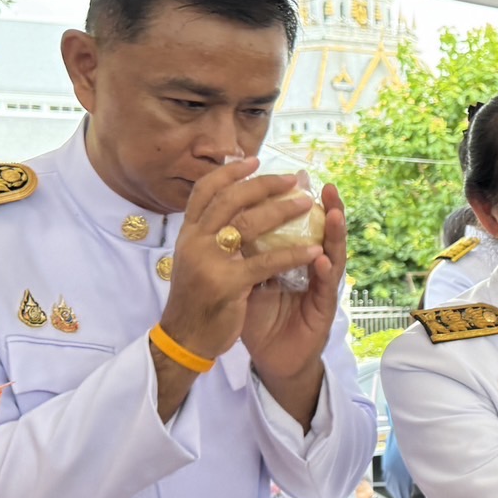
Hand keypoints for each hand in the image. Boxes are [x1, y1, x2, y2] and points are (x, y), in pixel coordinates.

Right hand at [159, 159, 325, 361]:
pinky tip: (313, 251)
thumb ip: (210, 233)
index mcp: (187, 233)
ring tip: (308, 203)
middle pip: (230, 199)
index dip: (229, 172)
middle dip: (263, 184)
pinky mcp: (227, 284)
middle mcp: (194, 241)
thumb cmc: (196, 298)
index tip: (253, 159)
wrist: (184, 338)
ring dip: (282, 211)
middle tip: (292, 178)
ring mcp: (209, 262)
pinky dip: (293, 255)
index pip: (205, 190)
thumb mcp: (196, 259)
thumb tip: (232, 204)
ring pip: (248, 224)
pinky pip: (266, 263)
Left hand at [242, 182, 348, 384]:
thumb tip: (228, 220)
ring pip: (332, 254)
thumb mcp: (248, 279)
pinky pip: (324, 288)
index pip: (299, 224)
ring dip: (334, 233)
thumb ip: (246, 253)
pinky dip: (325, 271)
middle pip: (321, 232)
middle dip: (326, 207)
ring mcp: (319, 289)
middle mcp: (310, 269)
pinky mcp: (322, 310)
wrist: (272, 359)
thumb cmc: (260, 319)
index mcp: (292, 258)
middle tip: (325, 185)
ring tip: (334, 212)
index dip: (300, 204)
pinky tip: (324, 258)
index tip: (297, 176)